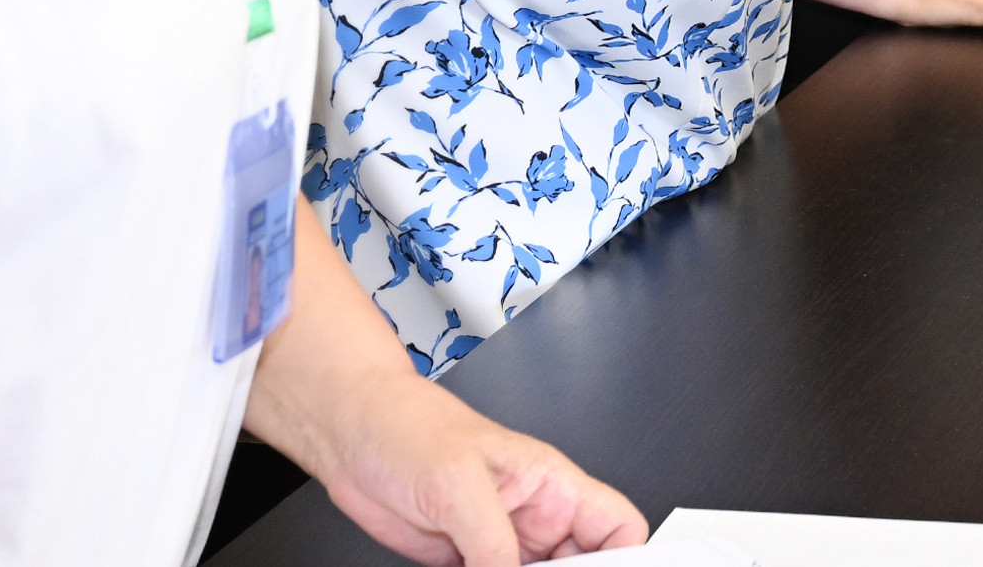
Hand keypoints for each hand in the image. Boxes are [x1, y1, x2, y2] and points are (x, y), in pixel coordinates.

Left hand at [301, 367, 643, 565]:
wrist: (353, 436)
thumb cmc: (411, 428)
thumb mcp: (460, 485)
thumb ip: (492, 542)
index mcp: (552, 485)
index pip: (619, 528)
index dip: (628, 559)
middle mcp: (532, 518)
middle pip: (582, 566)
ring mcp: (498, 544)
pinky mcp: (464, 561)